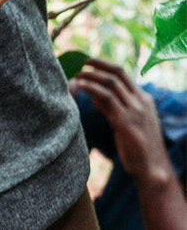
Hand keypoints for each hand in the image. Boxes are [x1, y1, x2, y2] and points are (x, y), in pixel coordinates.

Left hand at [70, 59, 173, 188]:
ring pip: (112, 83)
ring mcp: (135, 110)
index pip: (124, 76)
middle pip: (119, 73)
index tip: (90, 62)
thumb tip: (95, 96)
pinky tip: (80, 86)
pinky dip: (92, 89)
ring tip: (76, 74)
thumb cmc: (137, 148)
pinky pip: (107, 99)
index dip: (106, 67)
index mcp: (143, 100)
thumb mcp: (126, 123)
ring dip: (92, 75)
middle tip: (82, 61)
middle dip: (99, 64)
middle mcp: (141, 101)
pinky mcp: (126, 122)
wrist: (152, 168)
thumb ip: (112, 108)